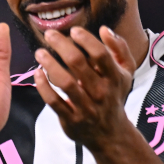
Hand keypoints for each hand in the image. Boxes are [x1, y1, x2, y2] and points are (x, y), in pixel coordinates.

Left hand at [34, 25, 135, 151]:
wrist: (111, 134)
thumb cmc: (114, 96)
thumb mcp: (126, 73)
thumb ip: (119, 49)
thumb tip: (105, 29)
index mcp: (114, 78)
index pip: (100, 55)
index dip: (86, 40)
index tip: (73, 30)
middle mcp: (100, 92)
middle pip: (78, 64)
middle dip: (62, 46)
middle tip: (49, 35)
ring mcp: (85, 107)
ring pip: (65, 82)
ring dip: (50, 64)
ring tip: (39, 52)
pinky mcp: (71, 119)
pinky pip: (54, 101)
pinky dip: (43, 86)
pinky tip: (37, 73)